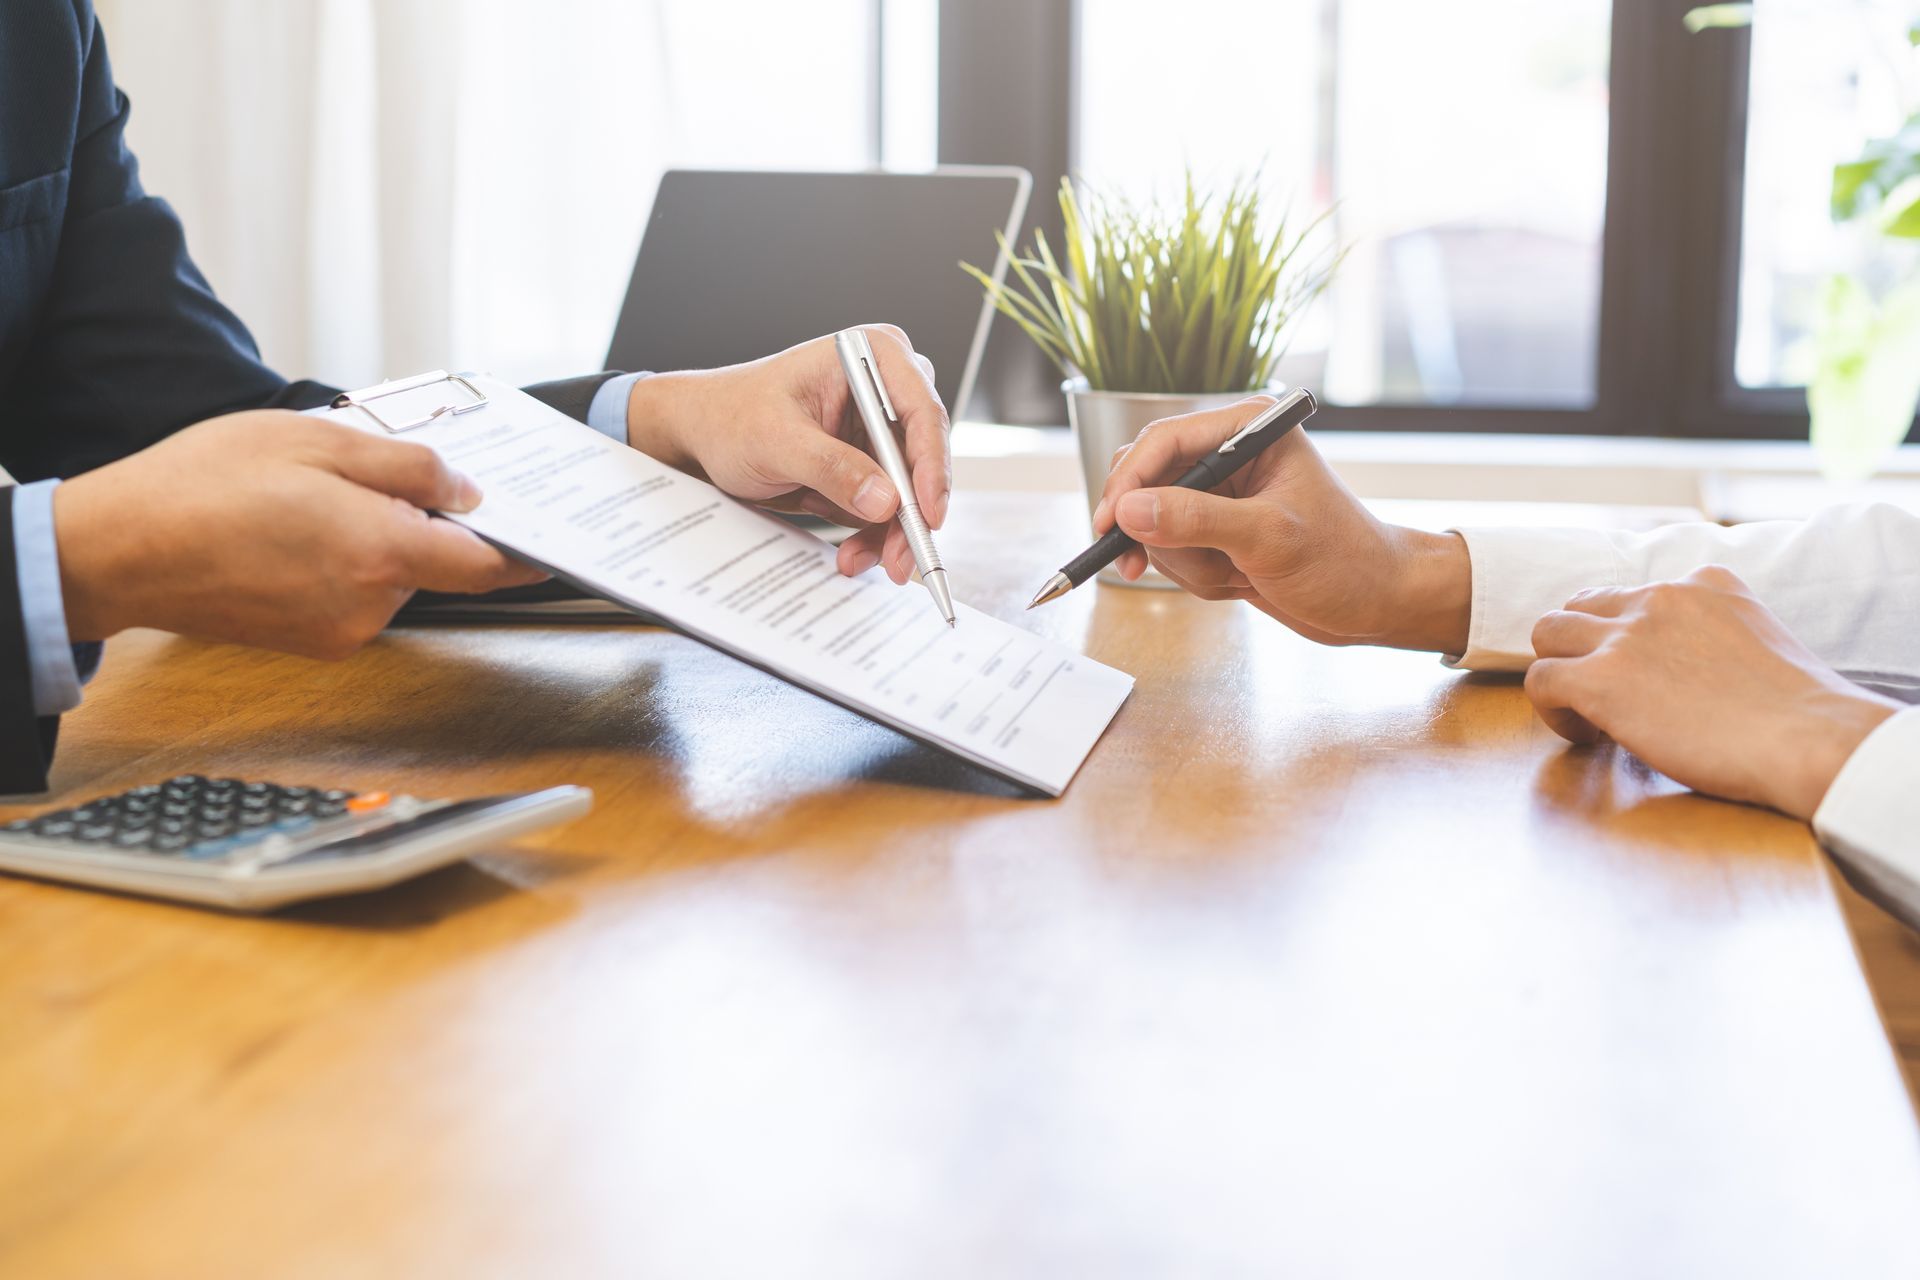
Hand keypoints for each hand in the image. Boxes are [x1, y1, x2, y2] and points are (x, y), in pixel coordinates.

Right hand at [55, 411, 545, 657]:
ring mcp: (339, 631)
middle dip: (422, 521)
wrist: (118, 551)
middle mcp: (369, 605)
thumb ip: (406, 468)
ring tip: (312, 498)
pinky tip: (294, 530)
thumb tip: (467, 492)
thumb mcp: (316, 441)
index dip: (524, 550)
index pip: (486, 564)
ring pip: (392, 578)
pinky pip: (355, 596)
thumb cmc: (205, 484)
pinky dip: (344, 562)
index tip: (555, 541)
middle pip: (434, 564)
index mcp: (380, 552)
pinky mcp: (312, 642)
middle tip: (374, 474)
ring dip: (376, 539)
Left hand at [622, 324, 950, 582]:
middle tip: (901, 558)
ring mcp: (879, 427)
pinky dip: (874, 534)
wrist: (702, 437)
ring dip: (890, 533)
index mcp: (872, 356)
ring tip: (857, 560)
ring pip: (909, 489)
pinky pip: (888, 505)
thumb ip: (832, 468)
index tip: (927, 514)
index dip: (932, 467)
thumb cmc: (730, 417)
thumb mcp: (777, 441)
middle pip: (923, 457)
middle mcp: (886, 387)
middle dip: (911, 513)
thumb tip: (885, 501)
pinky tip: (853, 553)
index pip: (922, 412)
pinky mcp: (870, 462)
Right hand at [1095, 397, 1471, 650]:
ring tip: (1234, 575)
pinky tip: (1236, 582)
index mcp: (1251, 429)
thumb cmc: (1345, 560)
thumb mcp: (1268, 539)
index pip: (1165, 440)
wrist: (1376, 604)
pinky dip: (1195, 576)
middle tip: (1142, 565)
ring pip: (1155, 524)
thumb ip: (1196, 520)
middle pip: (1147, 481)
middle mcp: (1232, 454)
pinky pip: (1173, 551)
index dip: (1129, 481)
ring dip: (1185, 562)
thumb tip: (1129, 511)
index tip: (1109, 522)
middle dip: (1157, 531)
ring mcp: (1222, 495)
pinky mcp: (1217, 530)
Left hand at [1526, 566, 1898, 818]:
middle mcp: (1660, 597)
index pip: (1639, 593)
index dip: (1629, 635)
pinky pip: (1541, 681)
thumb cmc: (1802, 713)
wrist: (1809, 738)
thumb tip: (1691, 671)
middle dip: (1582, 645)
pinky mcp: (1601, 678)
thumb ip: (1719, 635)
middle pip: (1583, 605)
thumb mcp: (1763, 640)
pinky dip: (1552, 710)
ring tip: (1587, 712)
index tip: (1646, 673)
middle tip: (1602, 689)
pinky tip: (1588, 736)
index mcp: (1705, 584)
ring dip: (1560, 669)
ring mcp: (1627, 635)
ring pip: (1548, 632)